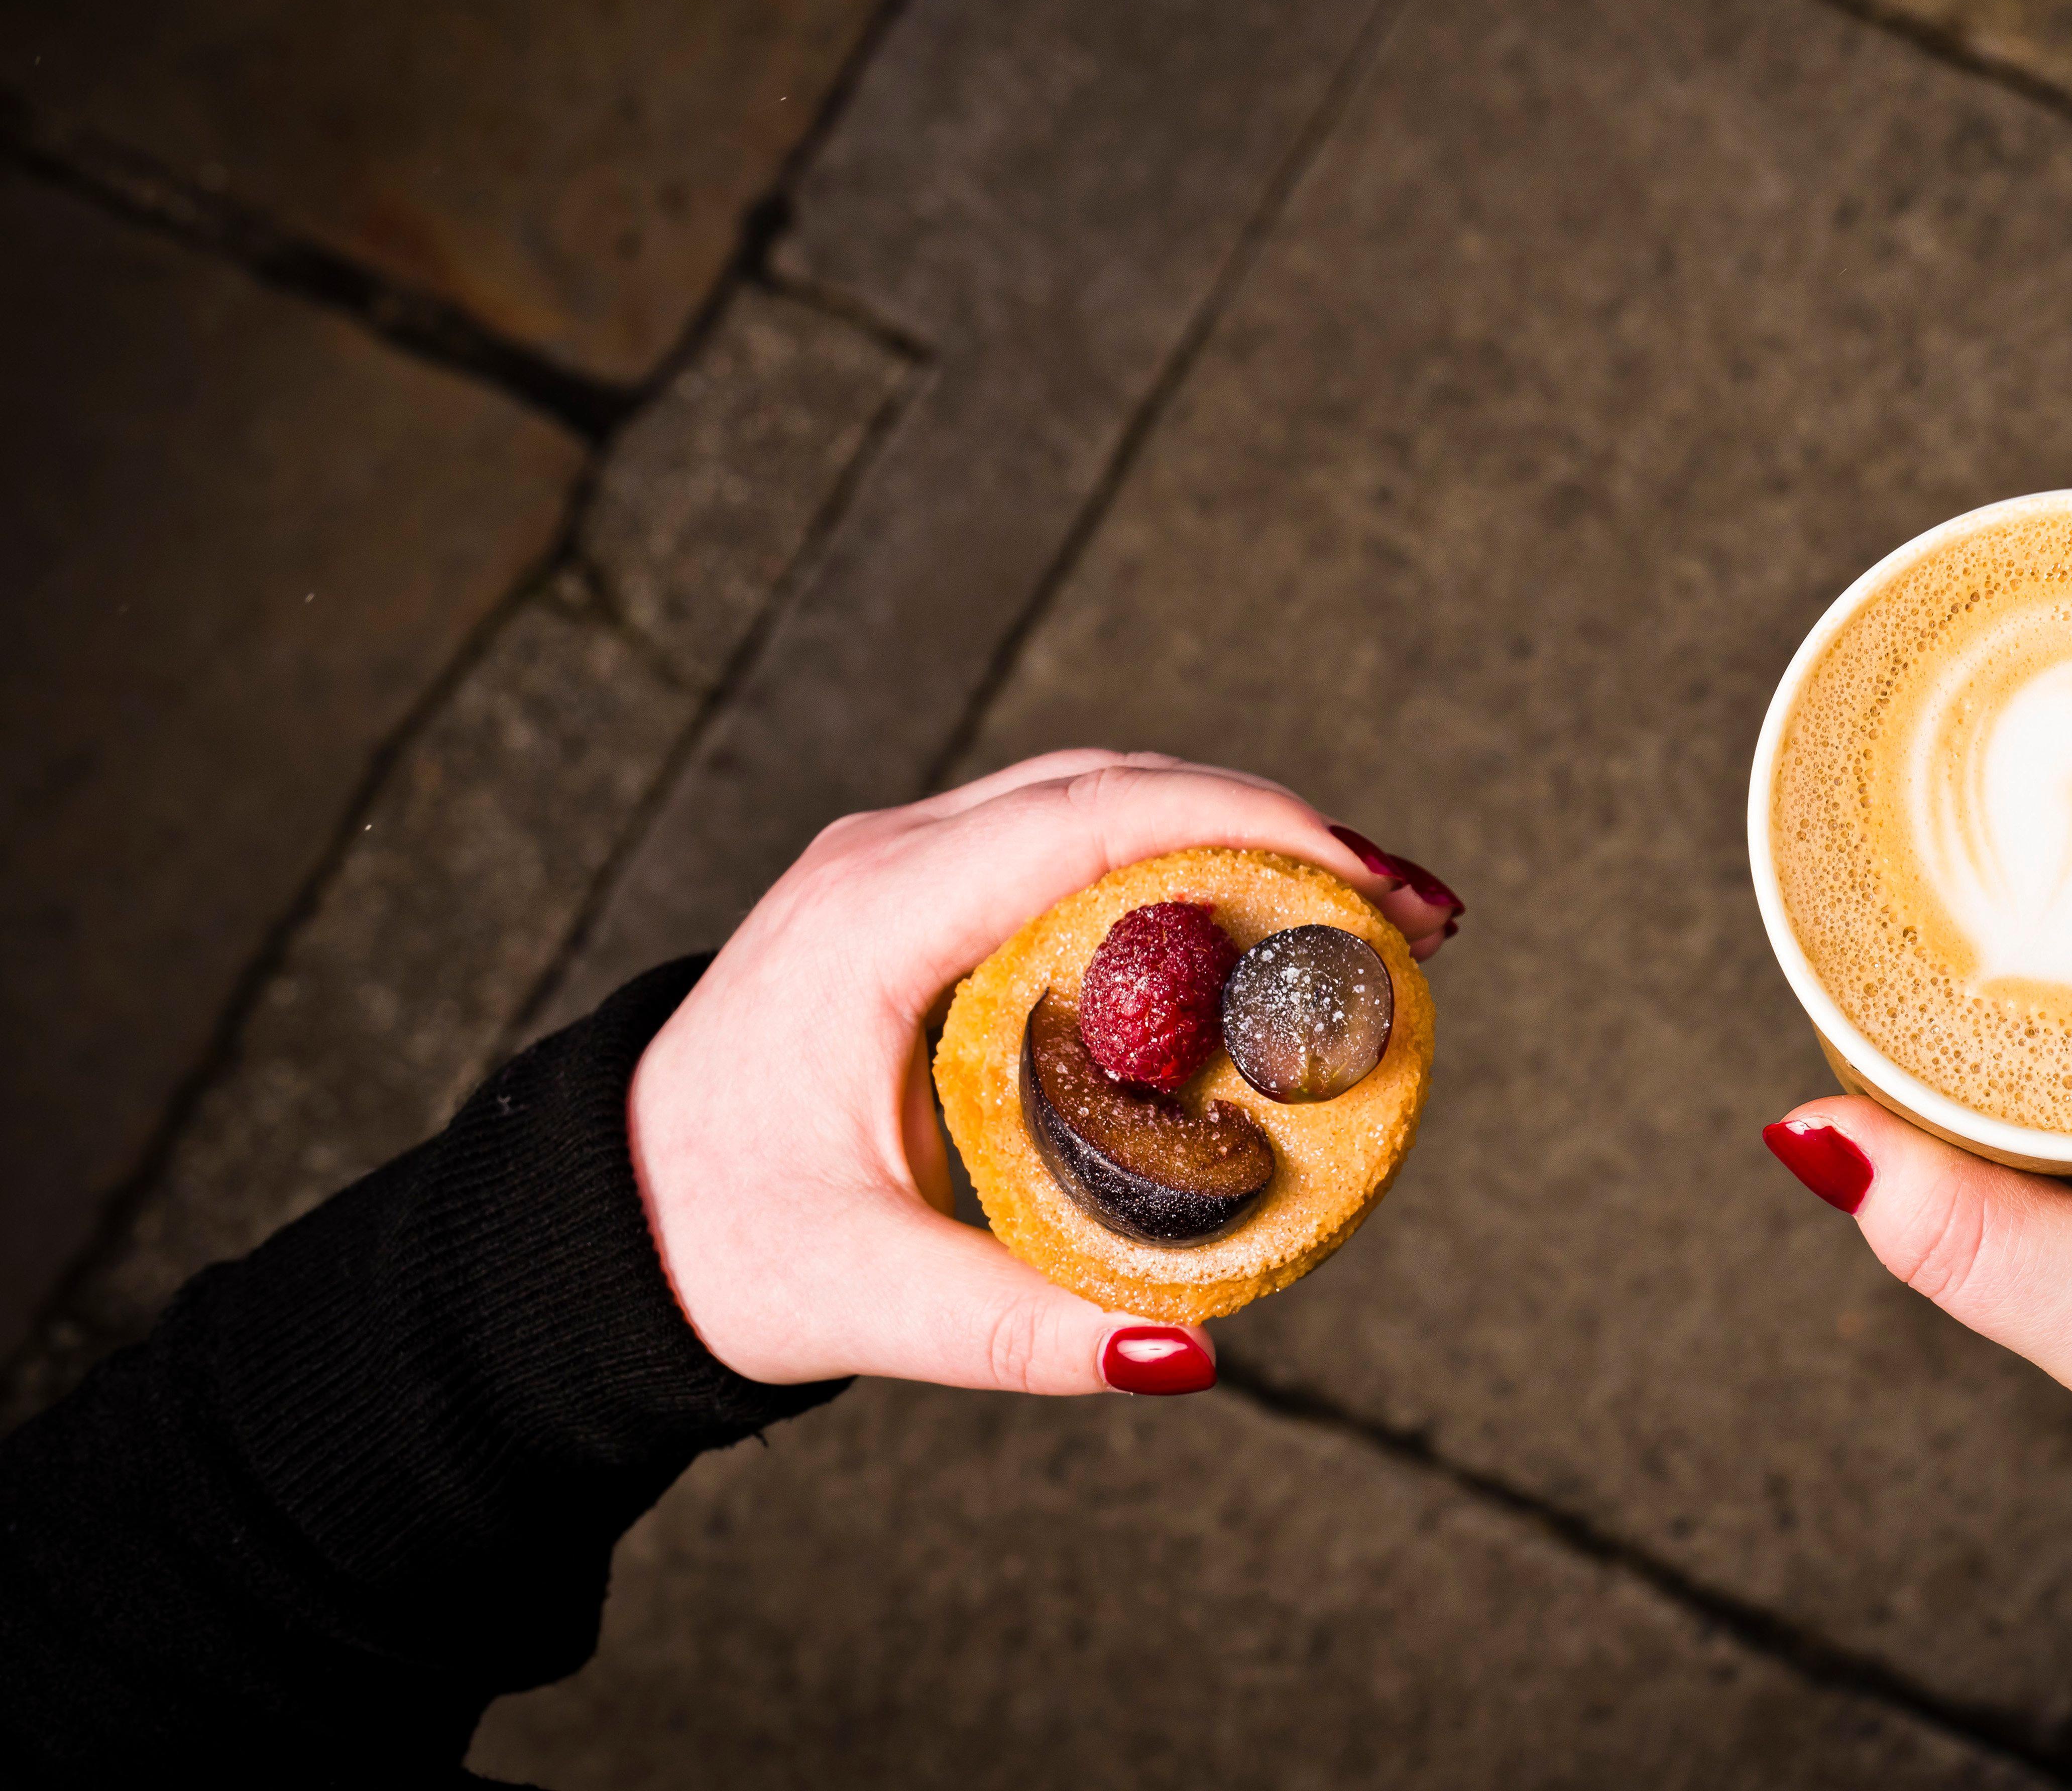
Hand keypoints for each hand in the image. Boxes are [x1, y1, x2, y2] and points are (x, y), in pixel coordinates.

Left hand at [628, 751, 1462, 1394]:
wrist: (590, 1222)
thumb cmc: (708, 1249)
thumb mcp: (861, 1300)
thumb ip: (1021, 1330)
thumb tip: (1190, 1351)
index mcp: (872, 920)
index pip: (1091, 820)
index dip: (1248, 827)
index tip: (1367, 879)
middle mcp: (885, 860)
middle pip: (1117, 788)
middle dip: (1281, 830)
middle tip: (1412, 916)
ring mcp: (899, 865)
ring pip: (1099, 801)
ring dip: (1237, 841)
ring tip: (1367, 922)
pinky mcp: (919, 895)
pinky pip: (1068, 845)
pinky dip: (1177, 868)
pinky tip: (1254, 937)